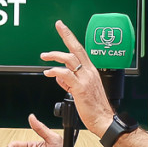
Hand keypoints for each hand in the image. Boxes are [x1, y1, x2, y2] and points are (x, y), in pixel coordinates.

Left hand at [41, 20, 112, 136]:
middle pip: (76, 49)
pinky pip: (66, 74)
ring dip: (55, 55)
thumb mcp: (80, 90)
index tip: (63, 27)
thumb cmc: (94, 107)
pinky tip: (48, 73)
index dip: (71, 37)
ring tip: (44, 57)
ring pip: (70, 59)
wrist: (103, 120)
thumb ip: (70, 81)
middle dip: (66, 35)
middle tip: (58, 27)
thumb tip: (58, 76)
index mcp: (90, 71)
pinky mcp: (81, 88)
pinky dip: (55, 71)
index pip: (80, 50)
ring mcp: (85, 79)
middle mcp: (89, 72)